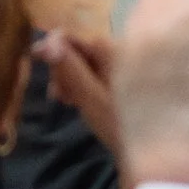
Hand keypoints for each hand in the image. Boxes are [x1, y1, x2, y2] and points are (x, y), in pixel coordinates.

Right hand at [34, 29, 120, 159]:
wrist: (152, 151)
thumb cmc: (120, 126)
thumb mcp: (90, 98)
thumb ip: (68, 68)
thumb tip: (45, 42)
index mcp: (112, 50)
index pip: (71, 36)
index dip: (50, 48)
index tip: (35, 64)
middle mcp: (118, 49)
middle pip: (77, 48)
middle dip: (62, 68)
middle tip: (58, 96)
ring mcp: (122, 63)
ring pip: (83, 61)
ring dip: (70, 79)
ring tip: (68, 102)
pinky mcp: (123, 77)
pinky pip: (95, 71)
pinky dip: (83, 83)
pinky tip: (78, 100)